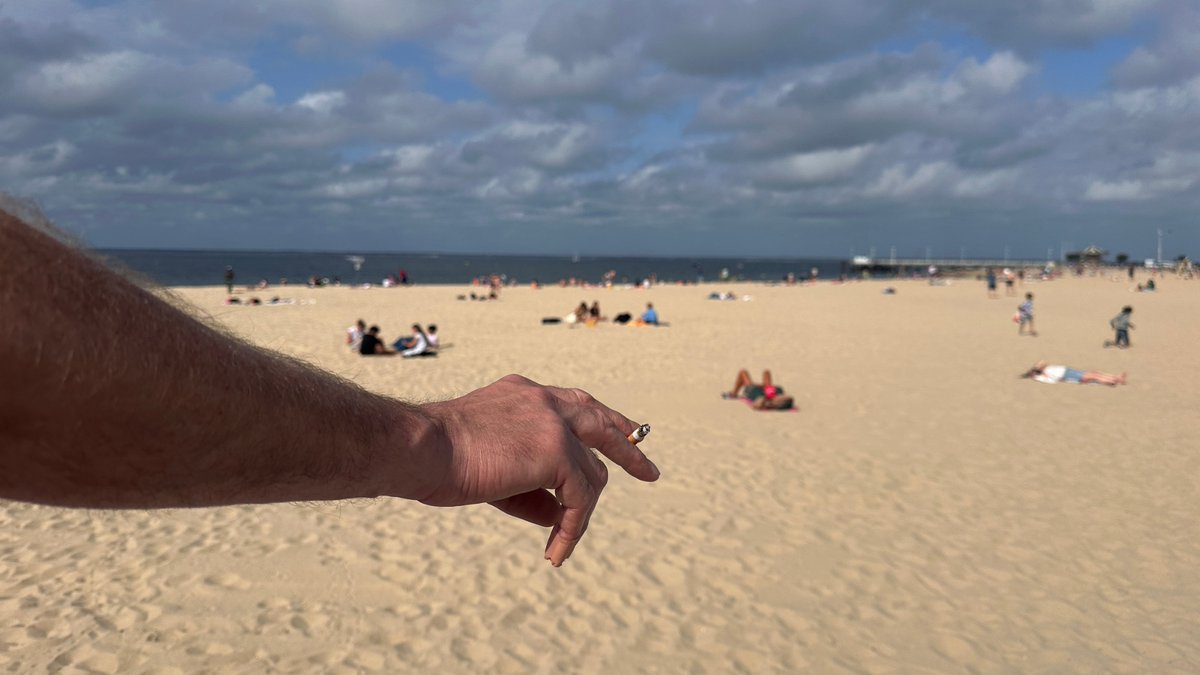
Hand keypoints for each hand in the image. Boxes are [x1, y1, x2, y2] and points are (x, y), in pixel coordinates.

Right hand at [419, 375, 659, 565]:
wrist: (420, 448)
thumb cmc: (437, 460)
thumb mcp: (491, 469)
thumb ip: (530, 486)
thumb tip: (560, 514)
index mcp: (524, 395)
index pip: (574, 404)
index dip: (600, 422)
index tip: (621, 434)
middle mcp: (543, 400)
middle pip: (601, 422)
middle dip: (627, 447)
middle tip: (648, 471)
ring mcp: (553, 422)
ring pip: (590, 474)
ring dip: (579, 515)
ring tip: (557, 546)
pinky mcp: (556, 450)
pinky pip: (580, 498)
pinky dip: (572, 529)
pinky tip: (555, 551)